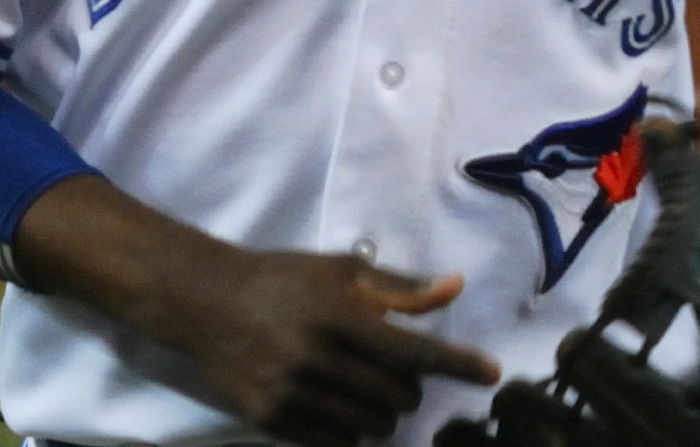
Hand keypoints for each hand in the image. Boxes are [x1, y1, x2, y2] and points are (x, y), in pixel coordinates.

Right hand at [167, 250, 500, 446]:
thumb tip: (454, 289)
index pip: (414, 351)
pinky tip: (340, 407)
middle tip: (396, 373)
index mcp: (339, 317)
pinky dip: (350, 430)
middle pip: (397, 398)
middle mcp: (318, 360)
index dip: (457, 364)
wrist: (207, 301)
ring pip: (370, 428)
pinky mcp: (271, 420)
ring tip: (366, 390)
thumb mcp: (340, 270)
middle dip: (409, 389)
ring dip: (382, 414)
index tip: (491, 373)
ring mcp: (293, 395)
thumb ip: (398, 288)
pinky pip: (335, 443)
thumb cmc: (282, 279)